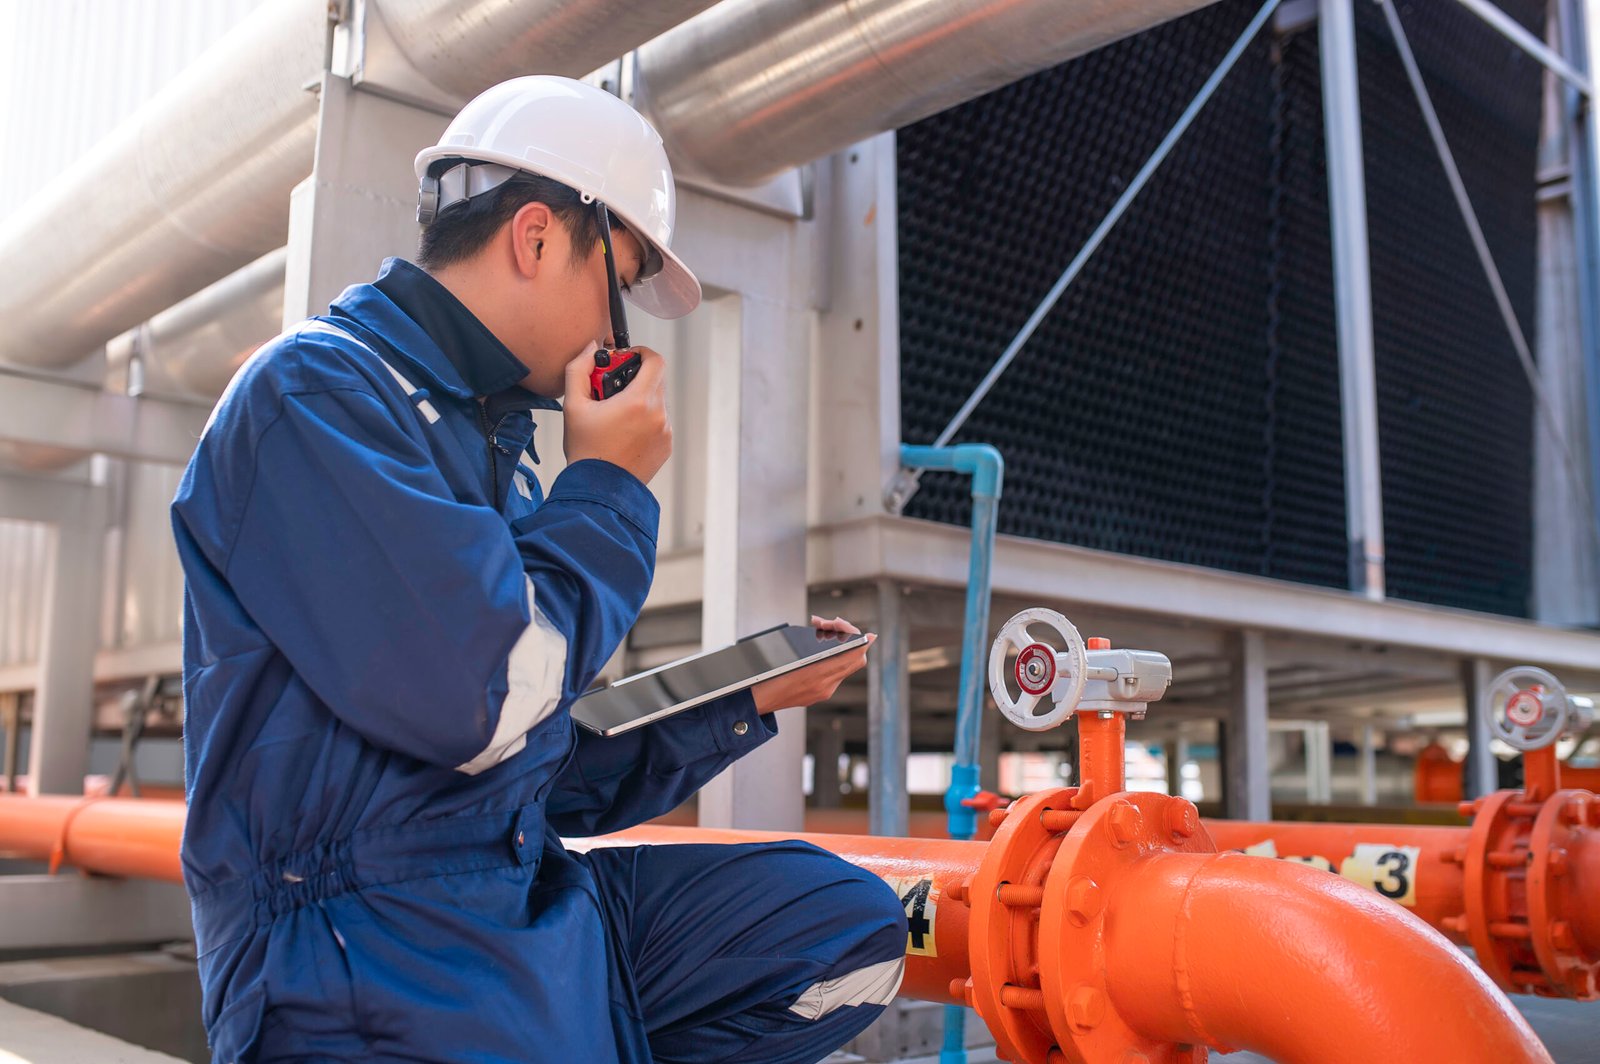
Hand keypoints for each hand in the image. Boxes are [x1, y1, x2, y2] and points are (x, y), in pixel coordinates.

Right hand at [563, 346, 671, 483]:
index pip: (655, 361)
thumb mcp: (573, 405)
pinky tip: (624, 433)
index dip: (641, 353)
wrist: (599, 490)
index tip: (626, 358)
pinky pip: (658, 422)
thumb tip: (591, 348)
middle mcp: (658, 415)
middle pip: (655, 380)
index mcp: (639, 401)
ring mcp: (665, 432)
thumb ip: (580, 369)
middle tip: (611, 390)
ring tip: (615, 416)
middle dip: (634, 378)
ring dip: (639, 401)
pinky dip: (644, 420)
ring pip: (656, 402)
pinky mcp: (666, 446)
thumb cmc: (586, 450)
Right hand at [751, 616, 874, 713]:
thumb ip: (815, 644)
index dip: (861, 642)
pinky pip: (836, 674)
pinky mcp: (820, 694)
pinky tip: (822, 648)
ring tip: (824, 632)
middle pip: (856, 660)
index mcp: (815, 673)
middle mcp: (824, 685)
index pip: (852, 656)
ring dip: (842, 648)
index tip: (869, 634)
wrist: (757, 701)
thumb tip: (829, 630)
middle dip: (850, 639)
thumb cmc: (767, 675)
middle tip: (832, 624)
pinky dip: (835, 658)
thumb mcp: (787, 653)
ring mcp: (823, 691)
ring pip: (847, 666)